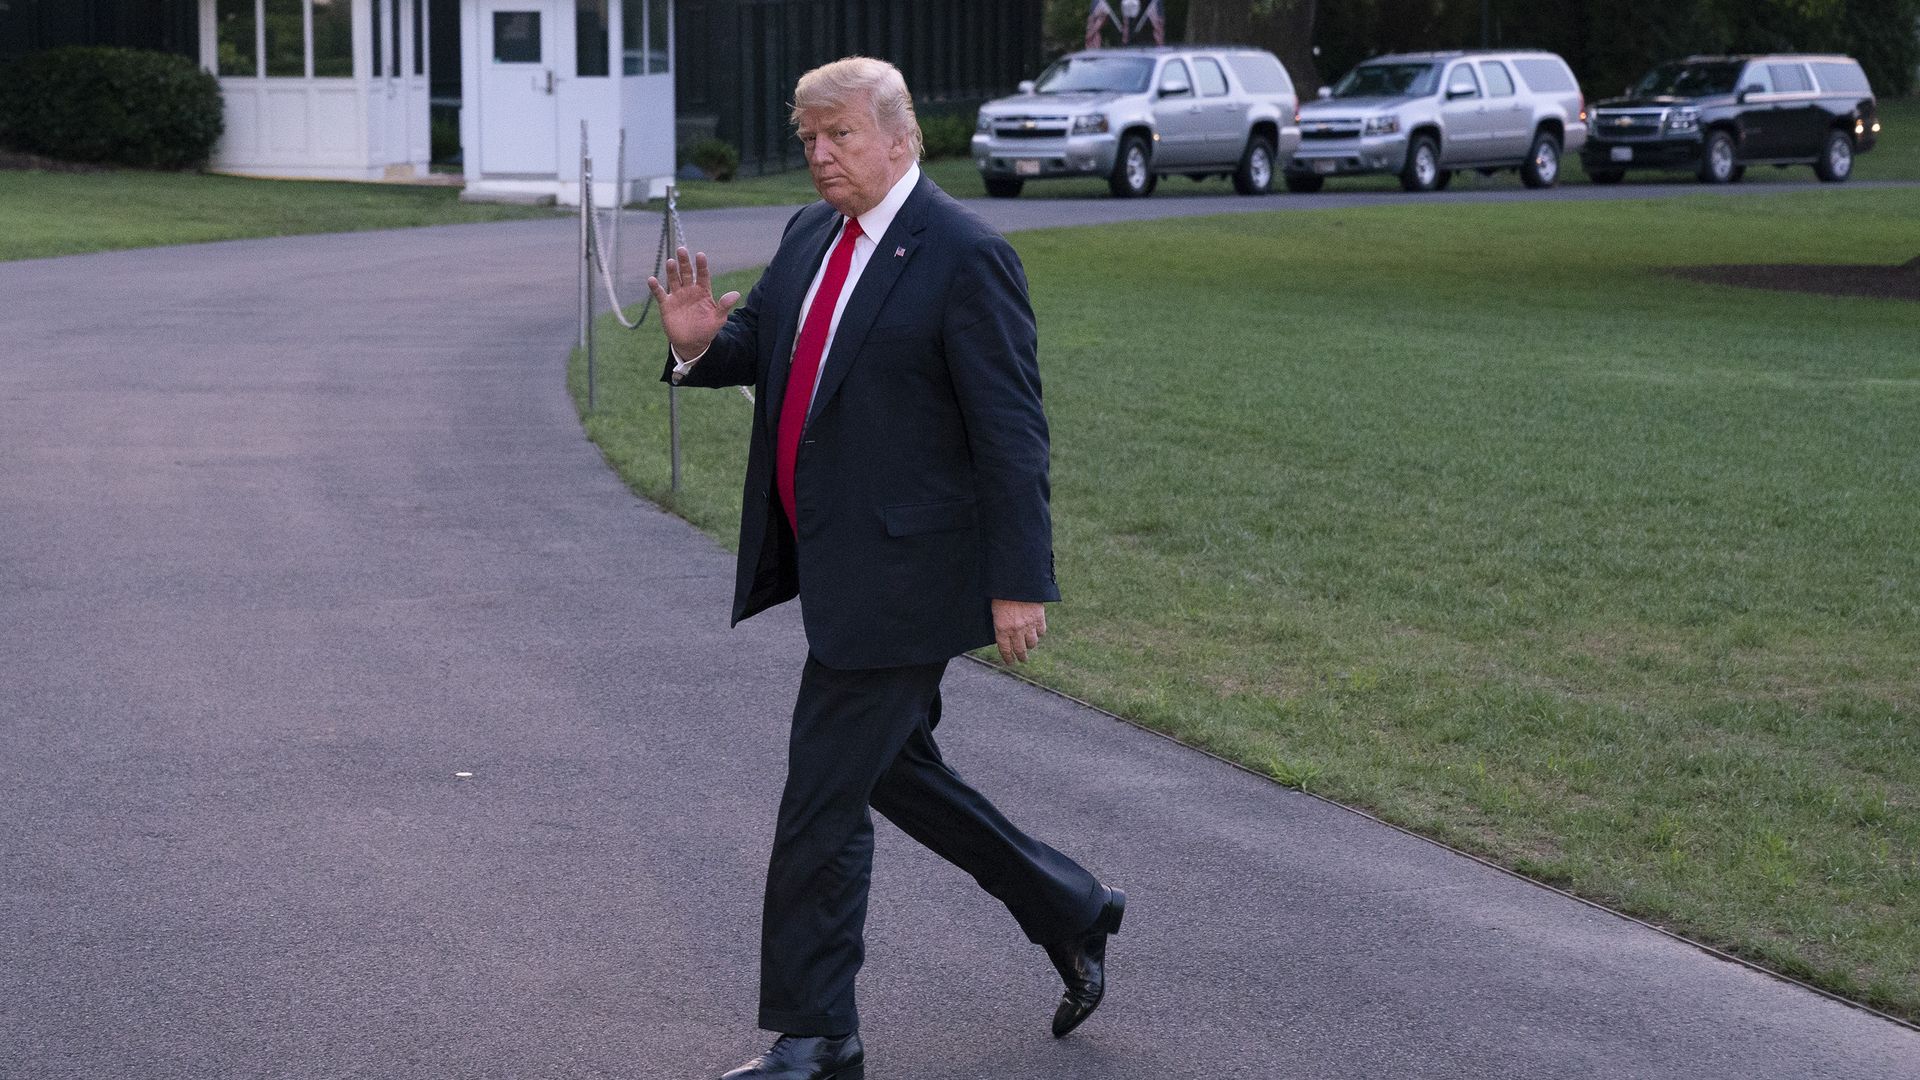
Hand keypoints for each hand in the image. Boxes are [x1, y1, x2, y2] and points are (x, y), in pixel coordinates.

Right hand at [647, 246, 740, 361]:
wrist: (691, 343)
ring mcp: (677, 296)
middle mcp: (689, 290)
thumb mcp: (718, 319)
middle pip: (687, 272)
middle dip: (684, 262)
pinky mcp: (666, 304)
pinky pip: (660, 293)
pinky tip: (651, 279)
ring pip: (674, 279)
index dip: (701, 265)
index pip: (703, 275)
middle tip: (682, 250)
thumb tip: (736, 294)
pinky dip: (655, 287)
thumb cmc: (707, 330)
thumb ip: (724, 306)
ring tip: (671, 262)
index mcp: (703, 291)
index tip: (700, 255)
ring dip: (672, 271)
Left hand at [991, 599, 1047, 663]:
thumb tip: (1004, 635)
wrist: (1016, 582)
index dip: (1008, 658)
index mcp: (1001, 629)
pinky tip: (1037, 631)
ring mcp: (1028, 625)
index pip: (1005, 650)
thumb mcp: (995, 611)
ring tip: (1030, 645)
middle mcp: (1015, 630)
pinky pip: (1041, 632)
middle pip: (1020, 650)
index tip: (1010, 662)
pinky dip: (1039, 633)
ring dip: (1030, 645)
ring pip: (1032, 643)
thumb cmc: (1001, 594)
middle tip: (1022, 659)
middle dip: (1021, 657)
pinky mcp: (1039, 618)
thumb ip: (1000, 624)